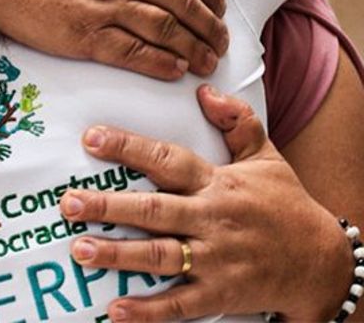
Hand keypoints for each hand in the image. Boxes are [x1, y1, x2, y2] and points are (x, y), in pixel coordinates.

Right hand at [0, 0, 228, 80]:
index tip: (219, 9)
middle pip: (183, 5)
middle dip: (210, 27)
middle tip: (221, 43)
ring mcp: (106, 9)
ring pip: (166, 32)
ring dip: (193, 49)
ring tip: (207, 63)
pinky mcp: (85, 37)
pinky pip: (134, 54)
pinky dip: (159, 63)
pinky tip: (174, 71)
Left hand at [59, 87, 351, 321]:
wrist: (323, 262)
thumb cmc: (286, 204)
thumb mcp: (266, 156)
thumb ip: (237, 121)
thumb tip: (204, 91)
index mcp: (217, 182)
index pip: (166, 159)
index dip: (128, 147)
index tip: (91, 138)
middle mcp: (212, 218)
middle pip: (154, 210)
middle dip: (108, 207)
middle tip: (68, 203)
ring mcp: (215, 259)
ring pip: (160, 257)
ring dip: (118, 255)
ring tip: (79, 249)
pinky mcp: (221, 294)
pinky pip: (180, 304)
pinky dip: (148, 310)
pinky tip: (116, 310)